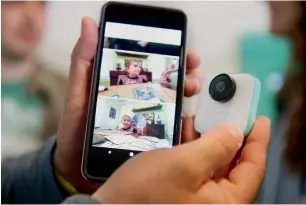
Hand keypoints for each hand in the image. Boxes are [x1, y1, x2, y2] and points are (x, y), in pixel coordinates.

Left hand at [53, 17, 202, 193]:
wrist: (76, 167)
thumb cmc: (76, 130)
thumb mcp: (78, 93)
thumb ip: (83, 62)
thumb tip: (89, 25)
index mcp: (124, 87)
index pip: (152, 67)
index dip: (170, 57)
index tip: (184, 53)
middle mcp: (139, 100)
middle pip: (169, 82)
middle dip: (185, 73)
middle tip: (192, 72)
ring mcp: (146, 119)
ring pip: (175, 101)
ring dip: (188, 91)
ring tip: (191, 88)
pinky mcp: (151, 138)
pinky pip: (173, 126)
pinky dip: (184, 121)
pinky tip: (187, 117)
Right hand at [93, 117, 269, 203]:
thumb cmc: (147, 192)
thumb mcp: (186, 164)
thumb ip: (217, 146)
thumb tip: (236, 132)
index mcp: (225, 202)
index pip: (253, 168)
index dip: (258, 140)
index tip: (259, 118)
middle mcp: (215, 201)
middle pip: (235, 164)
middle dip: (235, 136)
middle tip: (236, 113)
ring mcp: (198, 196)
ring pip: (216, 162)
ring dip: (213, 138)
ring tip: (212, 116)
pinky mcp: (184, 189)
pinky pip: (199, 164)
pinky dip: (197, 145)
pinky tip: (192, 129)